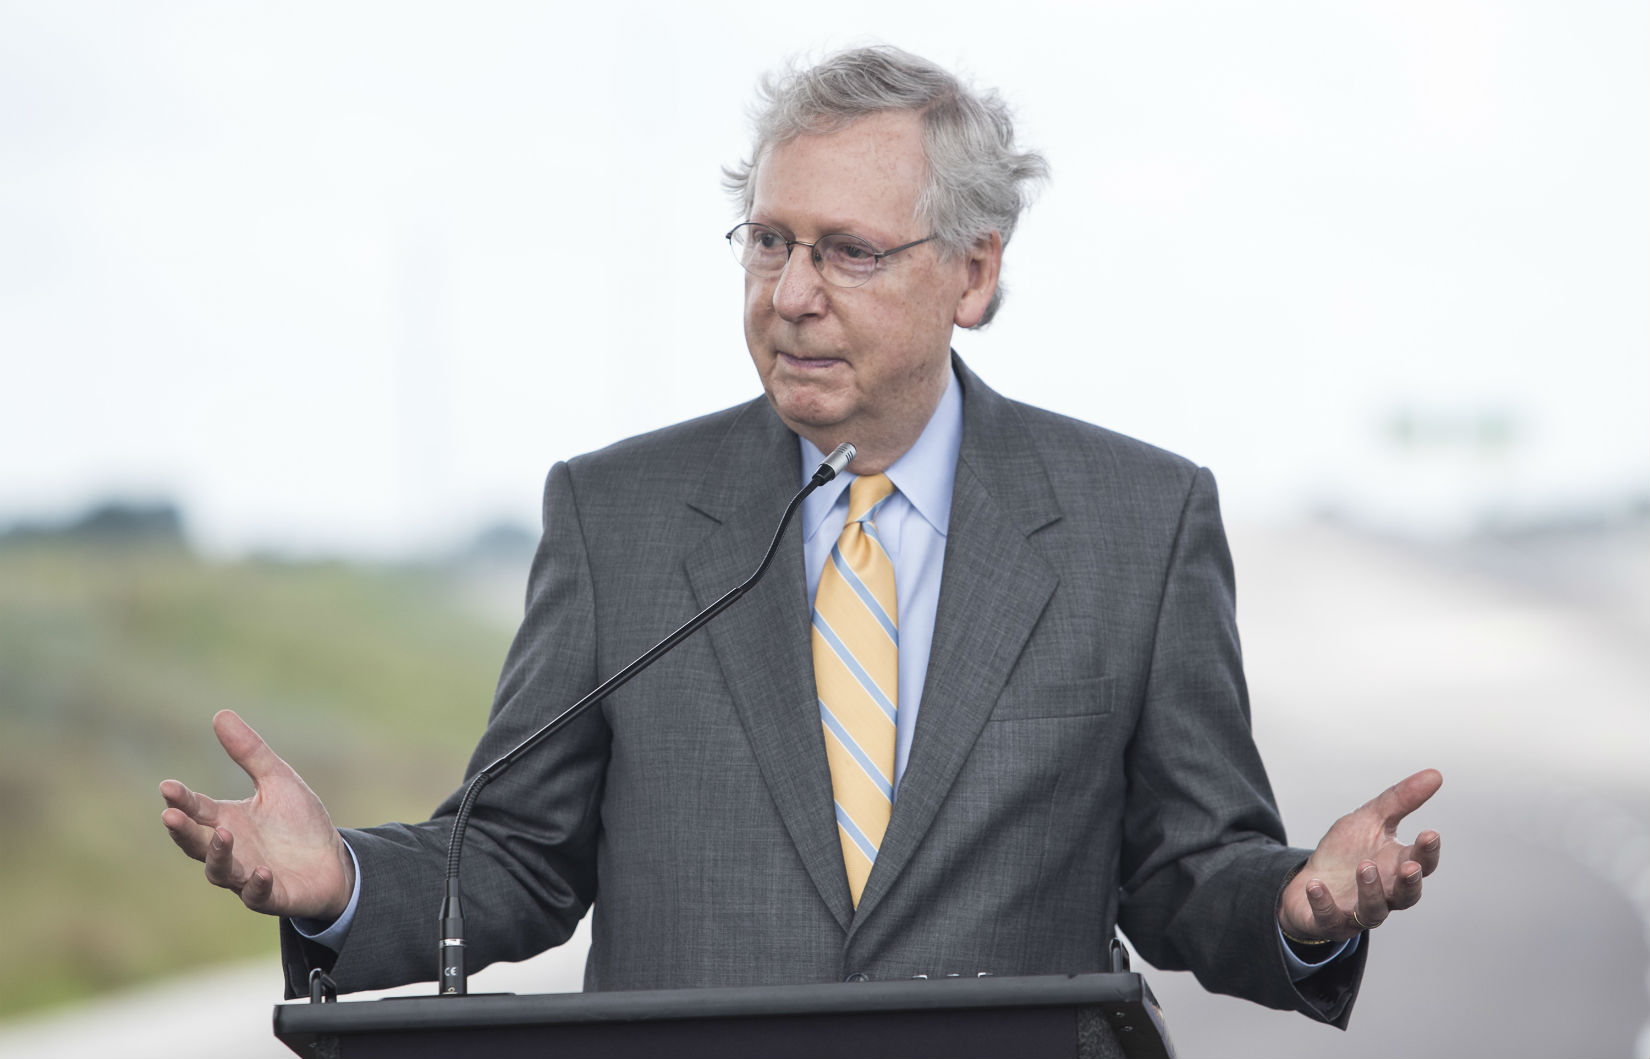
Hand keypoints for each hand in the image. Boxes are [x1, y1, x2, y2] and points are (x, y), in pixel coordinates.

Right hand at [159, 709, 354, 921]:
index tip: (167, 786)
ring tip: (222, 834)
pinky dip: (257, 885)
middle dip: (183, 831)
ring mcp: (248, 875)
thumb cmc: (299, 824)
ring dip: (218, 855)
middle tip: (170, 815)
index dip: (182, 799)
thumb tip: (220, 713)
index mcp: (228, 821)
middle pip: (196, 844)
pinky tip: (263, 871)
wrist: (333, 862)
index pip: (198, 810)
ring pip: (221, 872)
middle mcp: (232, 851)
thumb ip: (250, 753)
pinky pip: (258, 895)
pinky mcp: (273, 896)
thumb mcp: (278, 781)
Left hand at [1277, 768, 1442, 942]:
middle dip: (1410, 882)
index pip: (1422, 863)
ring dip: (1370, 891)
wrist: (1307, 880)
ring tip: (1364, 867)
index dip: (1428, 852)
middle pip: (1407, 895)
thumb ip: (1400, 800)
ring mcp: (1358, 911)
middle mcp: (1384, 894)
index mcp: (1397, 867)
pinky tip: (1316, 886)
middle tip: (1409, 866)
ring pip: (1373, 911)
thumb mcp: (1370, 820)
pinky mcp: (1330, 921)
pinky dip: (1323, 904)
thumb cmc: (1346, 852)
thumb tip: (1435, 774)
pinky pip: (1329, 917)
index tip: (1430, 833)